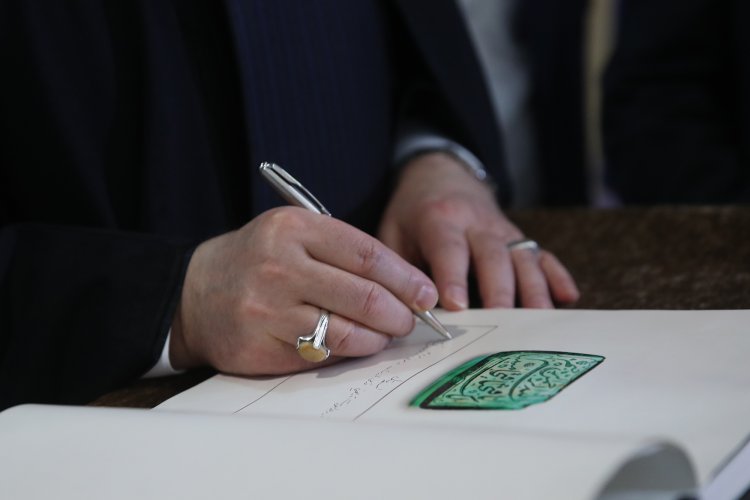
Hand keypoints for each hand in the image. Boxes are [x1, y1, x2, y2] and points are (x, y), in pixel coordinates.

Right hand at [169, 207, 438, 374]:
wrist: (194, 292)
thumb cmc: (258, 259)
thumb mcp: (294, 233)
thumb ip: (344, 252)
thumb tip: (406, 284)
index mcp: (293, 228)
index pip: (368, 254)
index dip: (406, 278)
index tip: (427, 293)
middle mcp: (279, 267)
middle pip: (364, 296)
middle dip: (400, 313)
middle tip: (410, 320)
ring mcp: (267, 310)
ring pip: (347, 333)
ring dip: (378, 338)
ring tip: (385, 334)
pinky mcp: (259, 347)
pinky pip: (321, 355)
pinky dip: (348, 352)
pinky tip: (355, 345)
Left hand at [378, 152, 578, 309]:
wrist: (440, 175)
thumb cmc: (412, 213)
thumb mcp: (393, 232)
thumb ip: (400, 268)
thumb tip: (407, 311)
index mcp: (439, 219)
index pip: (449, 248)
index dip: (453, 277)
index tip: (457, 306)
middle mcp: (476, 223)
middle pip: (493, 256)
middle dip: (499, 290)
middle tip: (502, 323)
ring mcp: (502, 230)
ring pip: (522, 258)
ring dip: (533, 289)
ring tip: (538, 320)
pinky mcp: (518, 239)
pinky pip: (542, 256)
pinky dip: (556, 275)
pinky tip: (569, 297)